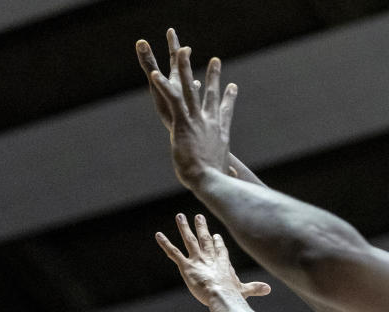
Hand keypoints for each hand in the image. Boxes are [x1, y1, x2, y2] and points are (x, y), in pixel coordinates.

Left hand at [137, 30, 235, 187]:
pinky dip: (164, 87)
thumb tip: (234, 178)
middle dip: (213, 76)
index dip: (228, 98)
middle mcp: (210, 123)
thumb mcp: (222, 175)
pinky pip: (173, 101)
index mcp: (220, 134)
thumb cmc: (216, 182)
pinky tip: (155, 75)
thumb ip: (228, 174)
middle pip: (211, 95)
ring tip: (182, 51)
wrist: (211, 181)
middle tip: (216, 60)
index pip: (225, 112)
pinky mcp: (184, 124)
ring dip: (186, 69)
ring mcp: (197, 121)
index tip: (232, 86)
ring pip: (191, 90)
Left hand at [156, 213, 269, 307]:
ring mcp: (197, 260)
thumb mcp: (244, 290)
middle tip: (198, 216)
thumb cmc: (233, 295)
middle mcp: (209, 257)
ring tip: (179, 217)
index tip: (216, 235)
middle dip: (202, 228)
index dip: (218, 242)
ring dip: (184, 228)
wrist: (221, 295)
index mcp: (222, 262)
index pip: (220, 249)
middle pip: (205, 239)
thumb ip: (254, 288)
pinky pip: (173, 253)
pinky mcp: (186, 266)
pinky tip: (158, 235)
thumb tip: (268, 289)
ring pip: (189, 241)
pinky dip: (165, 244)